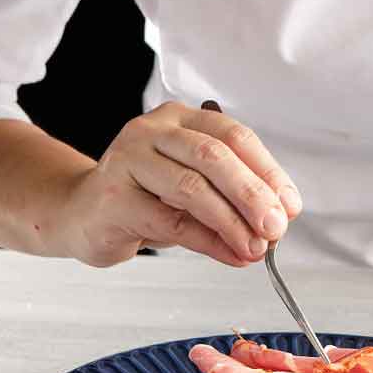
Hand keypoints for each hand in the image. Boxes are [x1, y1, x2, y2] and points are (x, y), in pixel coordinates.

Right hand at [54, 102, 302, 268]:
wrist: (81, 214)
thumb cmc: (144, 197)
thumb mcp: (191, 187)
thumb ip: (230, 195)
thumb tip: (277, 220)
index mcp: (179, 118)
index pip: (233, 135)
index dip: (267, 170)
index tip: (291, 204)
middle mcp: (152, 130)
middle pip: (213, 156)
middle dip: (253, 194)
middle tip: (277, 227)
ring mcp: (127, 160)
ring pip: (192, 188)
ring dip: (232, 222)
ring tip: (256, 247)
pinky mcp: (113, 198)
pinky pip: (170, 222)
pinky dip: (208, 241)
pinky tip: (230, 254)